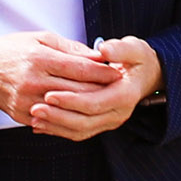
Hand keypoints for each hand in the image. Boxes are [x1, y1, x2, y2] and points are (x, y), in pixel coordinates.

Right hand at [0, 31, 120, 126]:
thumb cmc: (14, 49)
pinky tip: (83, 113)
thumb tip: (98, 56)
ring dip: (88, 107)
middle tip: (119, 90)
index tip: (119, 73)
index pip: (80, 69)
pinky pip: (52, 121)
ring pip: (67, 109)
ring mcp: (27, 101)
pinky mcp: (22, 115)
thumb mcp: (42, 38)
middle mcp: (33, 82)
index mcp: (40, 59)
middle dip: (101, 91)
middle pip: (77, 91)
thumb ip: (71, 49)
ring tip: (105, 102)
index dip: (103, 73)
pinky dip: (69, 117)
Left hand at [29, 36, 160, 141]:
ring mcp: (110, 121)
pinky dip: (59, 130)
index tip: (48, 93)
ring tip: (33, 117)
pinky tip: (41, 124)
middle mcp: (119, 112)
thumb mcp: (133, 48)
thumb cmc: (137, 58)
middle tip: (34, 108)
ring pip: (80, 130)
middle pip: (84, 120)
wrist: (147, 74)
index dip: (70, 100)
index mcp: (125, 94)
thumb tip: (104, 50)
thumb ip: (119, 48)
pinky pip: (78, 133)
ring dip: (55, 125)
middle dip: (58, 115)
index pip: (94, 102)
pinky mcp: (102, 124)